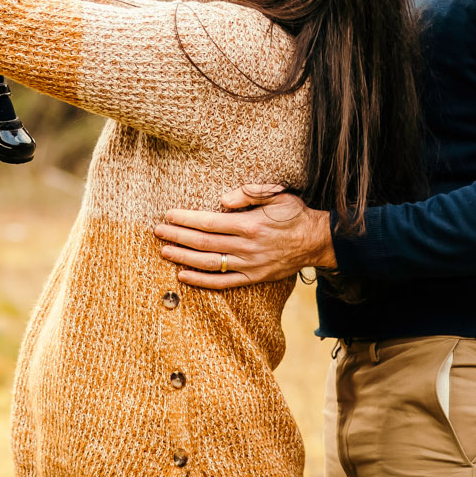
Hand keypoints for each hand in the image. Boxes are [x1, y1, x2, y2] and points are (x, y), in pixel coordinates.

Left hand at [152, 185, 335, 289]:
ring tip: (164, 251)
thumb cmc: (294, 214)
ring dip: (183, 258)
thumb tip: (222, 201)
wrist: (317, 241)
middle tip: (158, 231)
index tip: (169, 215)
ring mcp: (249, 265)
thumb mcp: (277, 194)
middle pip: (204, 243)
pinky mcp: (254, 278)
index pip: (209, 222)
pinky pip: (223, 283)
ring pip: (209, 264)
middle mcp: (247, 247)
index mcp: (250, 224)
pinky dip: (201, 281)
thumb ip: (249, 194)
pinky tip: (183, 275)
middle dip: (178, 237)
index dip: (186, 219)